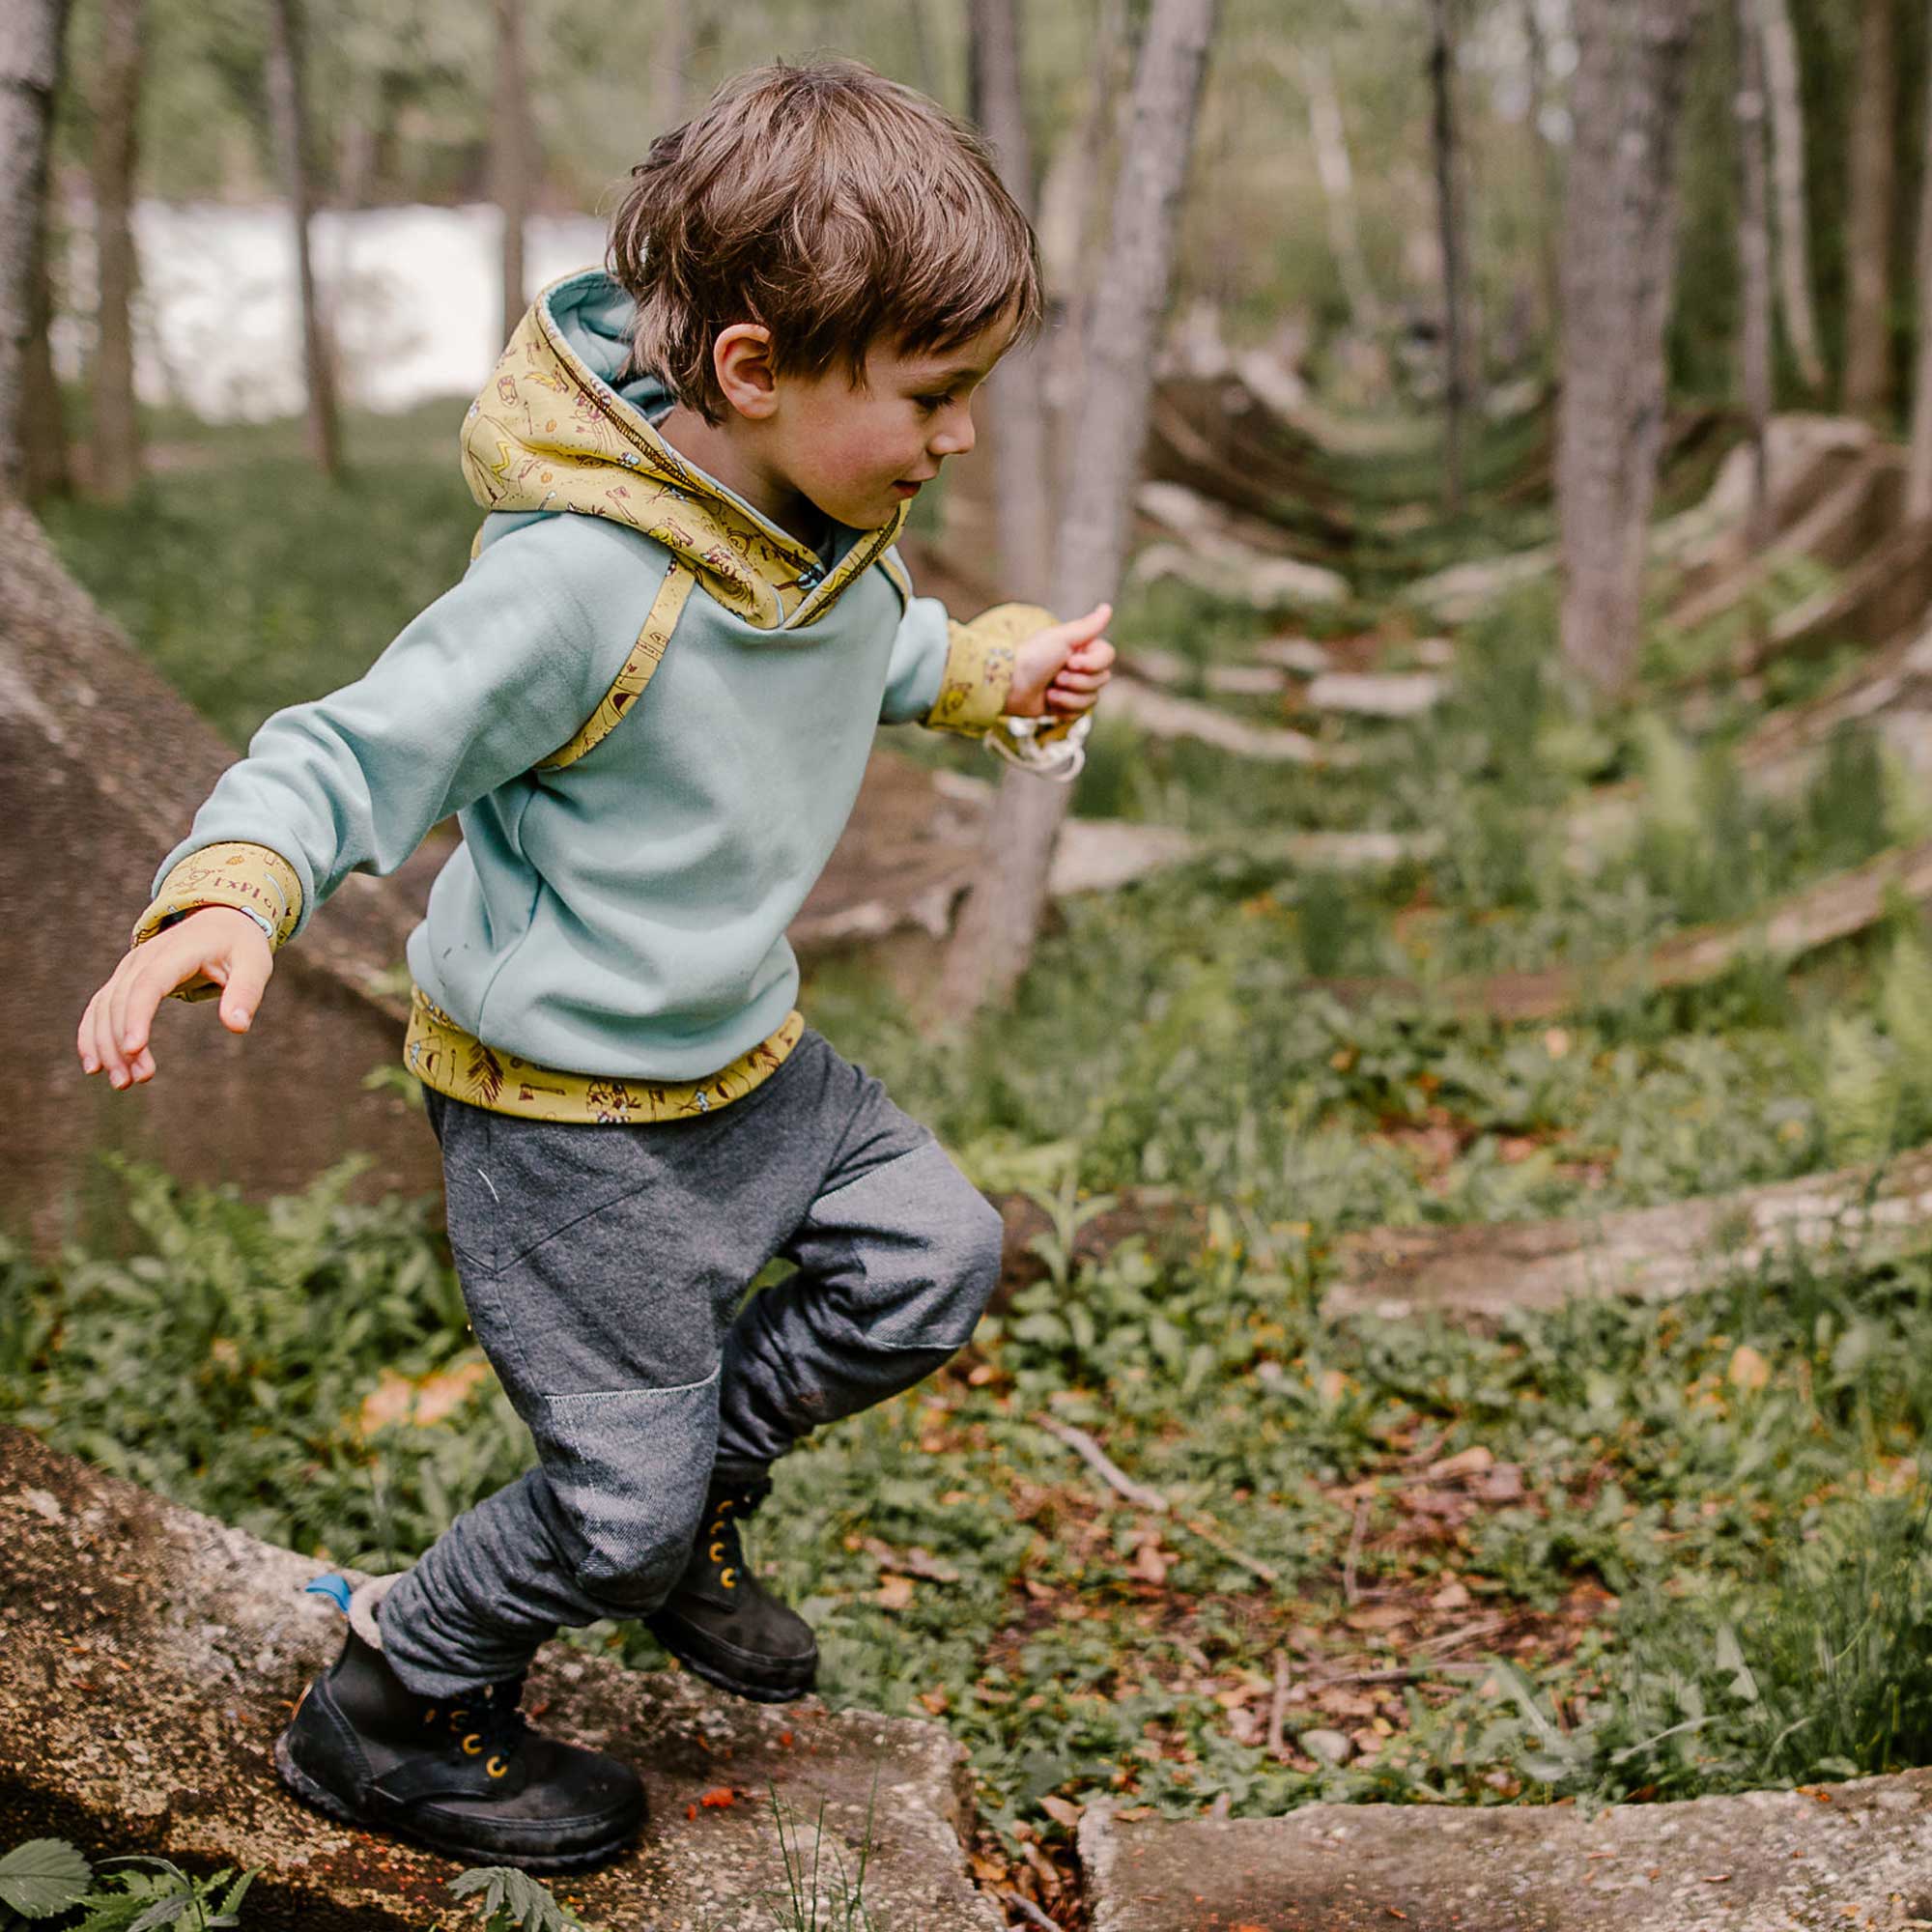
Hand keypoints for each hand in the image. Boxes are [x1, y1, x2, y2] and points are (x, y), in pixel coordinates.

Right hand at [77, 906, 274, 1090]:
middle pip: (121, 1000)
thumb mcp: (255, 964)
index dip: (137, 1015)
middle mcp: (144, 958)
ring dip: (105, 1045)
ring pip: (104, 1006)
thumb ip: (246, 992)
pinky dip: (91, 1034)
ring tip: (122, 1082)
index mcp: (177, 952)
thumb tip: (237, 1027)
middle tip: (134, 1081)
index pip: (149, 984)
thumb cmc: (239, 946)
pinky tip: (95, 1066)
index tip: (134, 1049)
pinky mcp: (125, 979)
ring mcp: (130, 967)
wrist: (220, 920)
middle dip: (120, 1042)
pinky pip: (99, 1006)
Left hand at [1006, 602, 1115, 718]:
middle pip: (1102, 680)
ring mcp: (1072, 688)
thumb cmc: (1033, 657)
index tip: (1071, 661)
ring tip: (1049, 692)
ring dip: (1069, 697)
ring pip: (1092, 699)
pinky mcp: (1064, 706)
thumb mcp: (1062, 637)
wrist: (1009, 685)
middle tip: (1056, 677)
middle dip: (1077, 681)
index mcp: (1081, 648)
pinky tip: (1049, 702)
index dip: (1092, 663)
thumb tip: (1107, 607)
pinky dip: (1065, 709)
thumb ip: (1088, 626)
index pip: (1107, 657)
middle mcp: (1080, 667)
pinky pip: (1080, 713)